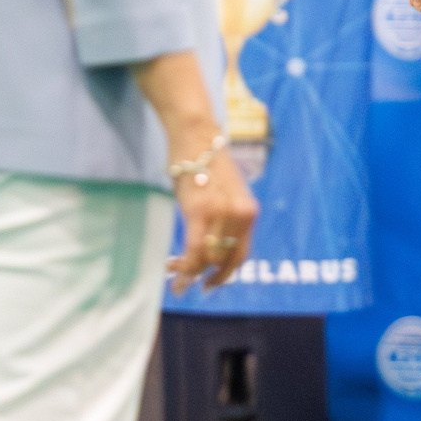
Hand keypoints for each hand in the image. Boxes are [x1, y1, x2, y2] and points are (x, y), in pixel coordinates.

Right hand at [165, 139, 257, 293]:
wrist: (196, 136)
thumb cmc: (205, 164)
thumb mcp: (225, 194)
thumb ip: (225, 218)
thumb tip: (211, 245)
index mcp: (249, 213)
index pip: (241, 255)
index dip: (225, 274)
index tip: (210, 284)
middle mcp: (240, 215)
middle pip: (224, 260)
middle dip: (204, 276)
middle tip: (184, 282)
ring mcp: (221, 213)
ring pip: (207, 258)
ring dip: (189, 271)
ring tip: (173, 274)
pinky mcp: (200, 210)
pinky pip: (193, 248)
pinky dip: (184, 265)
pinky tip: (172, 269)